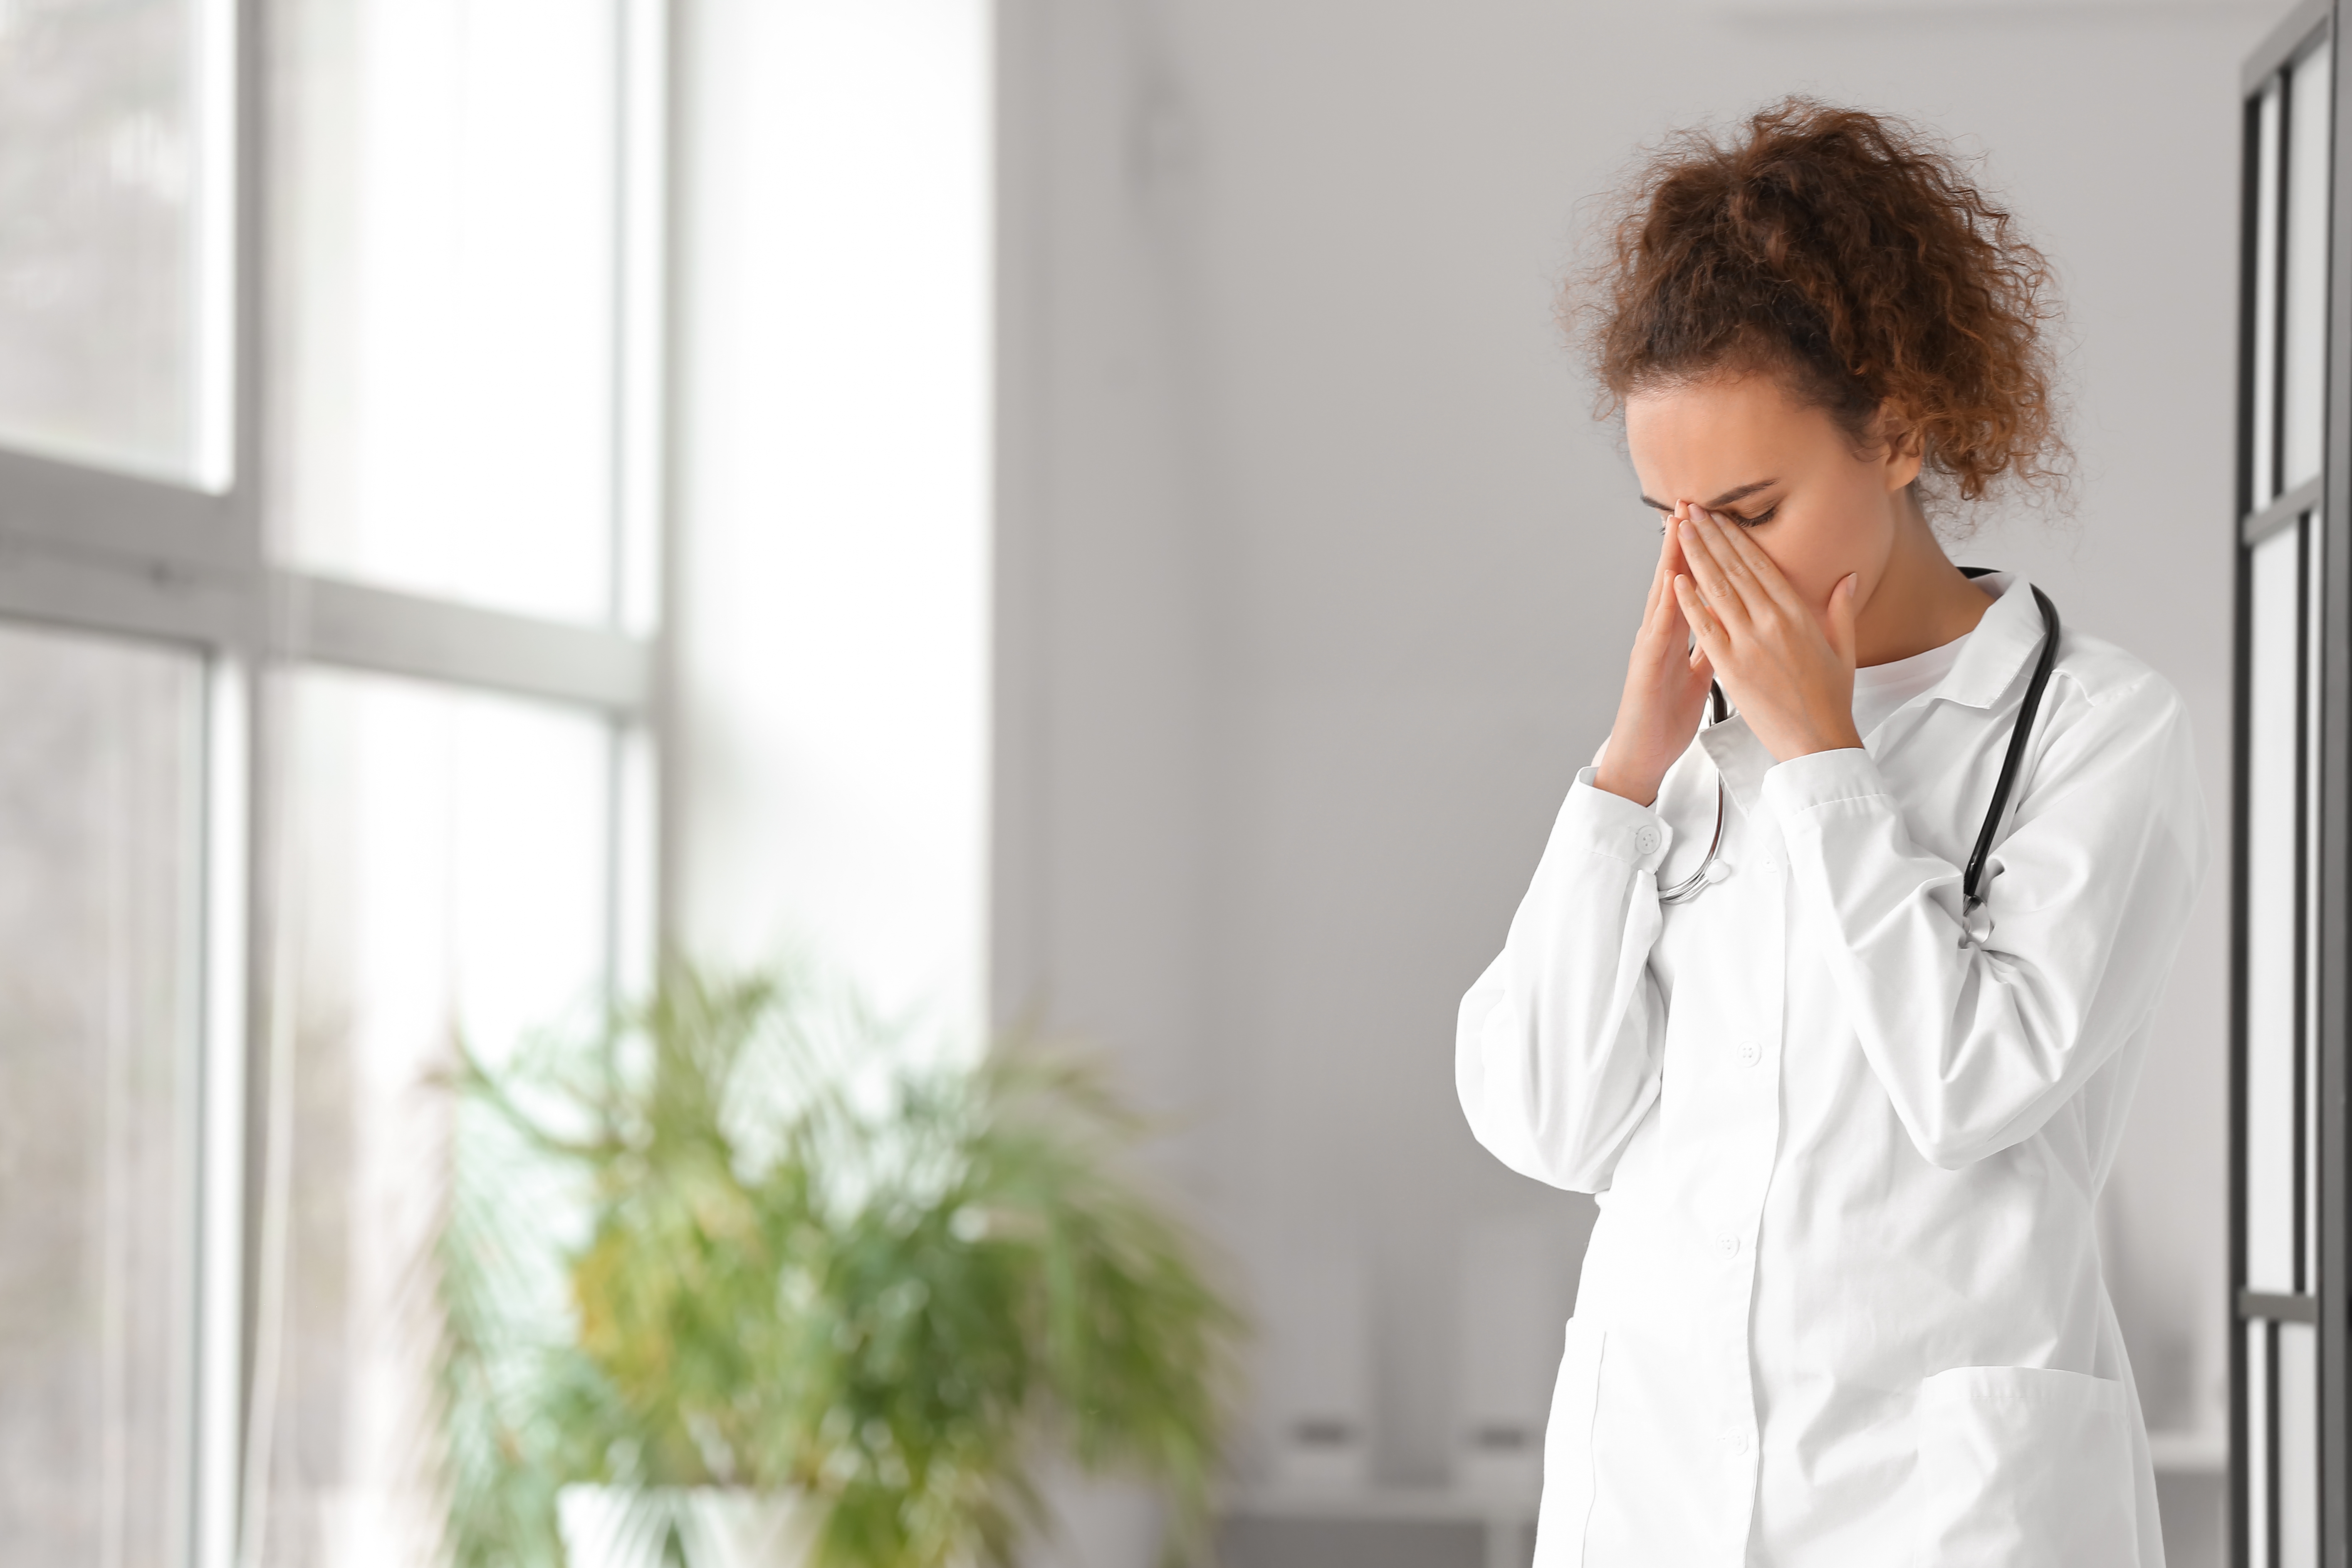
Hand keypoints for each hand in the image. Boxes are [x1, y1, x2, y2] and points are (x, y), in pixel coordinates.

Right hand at [1593, 511, 1715, 805]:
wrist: (1643, 753)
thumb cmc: (1667, 716)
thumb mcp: (1698, 675)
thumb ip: (1710, 646)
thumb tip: (1731, 624)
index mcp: (1678, 635)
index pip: (1694, 585)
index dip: (1705, 553)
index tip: (1715, 521)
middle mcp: (1661, 633)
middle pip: (1676, 578)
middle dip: (1685, 541)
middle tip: (1693, 503)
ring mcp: (1651, 646)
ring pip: (1663, 593)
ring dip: (1670, 557)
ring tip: (1679, 522)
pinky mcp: (1646, 664)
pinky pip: (1659, 629)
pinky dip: (1667, 602)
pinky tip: (1673, 579)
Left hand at [1670, 505, 1861, 762]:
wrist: (1818, 741)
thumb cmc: (1830, 699)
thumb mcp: (1843, 648)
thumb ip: (1841, 609)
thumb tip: (1849, 576)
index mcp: (1799, 615)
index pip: (1762, 566)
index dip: (1738, 538)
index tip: (1721, 517)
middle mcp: (1773, 623)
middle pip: (1736, 570)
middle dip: (1711, 537)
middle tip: (1692, 509)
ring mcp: (1750, 644)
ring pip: (1718, 590)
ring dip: (1696, 557)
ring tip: (1680, 530)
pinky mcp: (1731, 667)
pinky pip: (1705, 627)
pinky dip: (1690, 601)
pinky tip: (1676, 578)